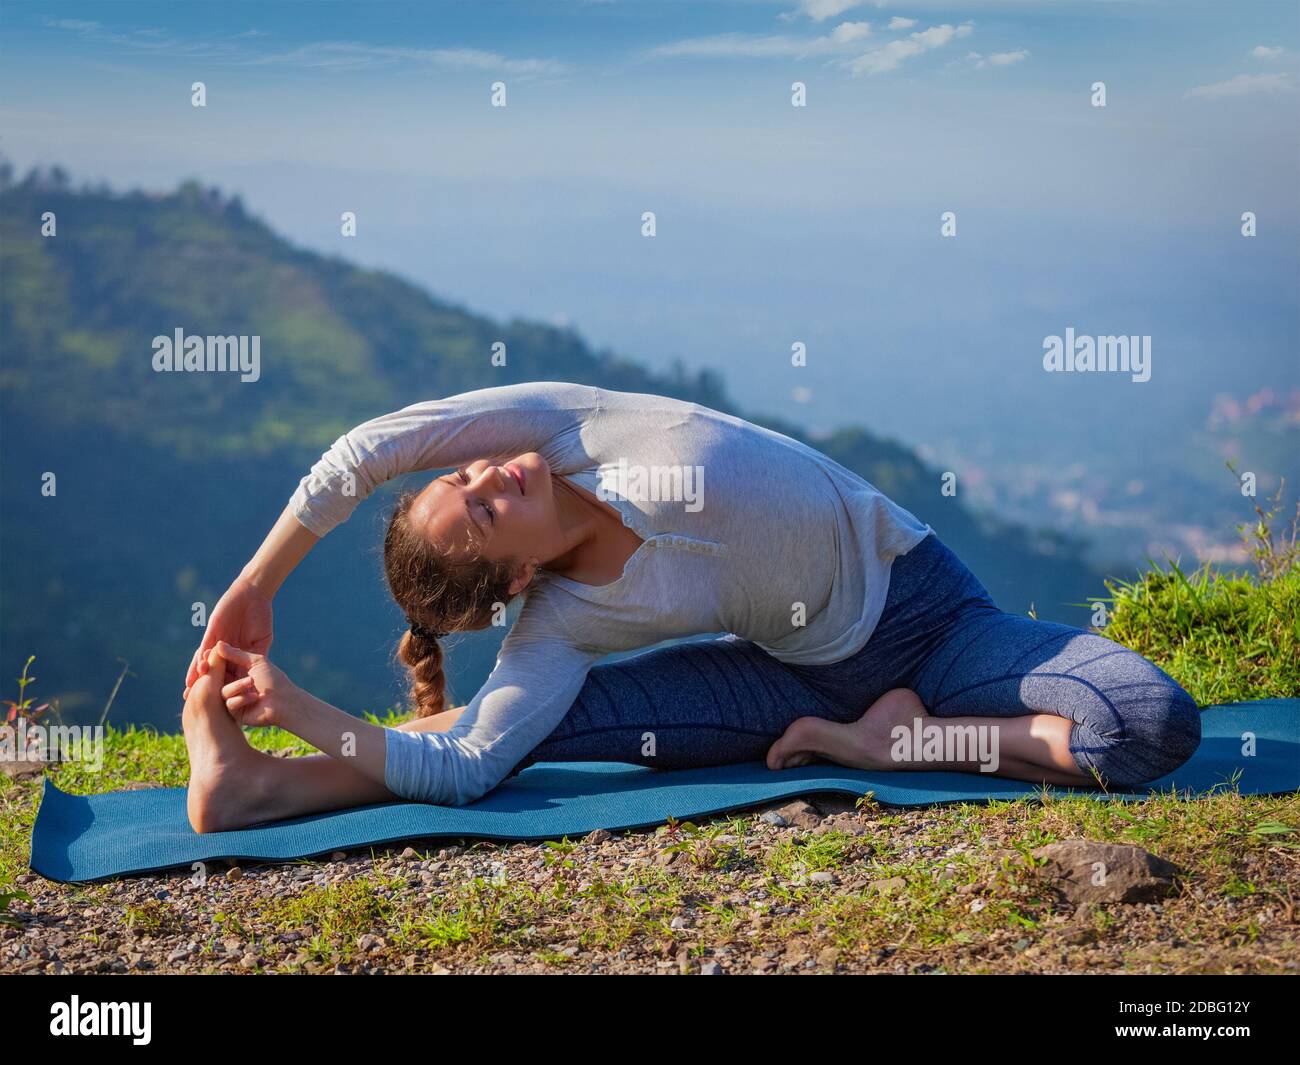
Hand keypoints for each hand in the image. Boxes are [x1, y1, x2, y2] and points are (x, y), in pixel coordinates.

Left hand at [184, 575, 272, 697]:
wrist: (253, 595)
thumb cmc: (260, 616)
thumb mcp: (262, 642)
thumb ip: (257, 657)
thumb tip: (258, 677)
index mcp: (235, 654)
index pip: (227, 675)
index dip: (223, 689)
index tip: (220, 706)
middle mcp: (223, 650)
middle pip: (211, 672)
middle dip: (204, 687)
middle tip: (196, 705)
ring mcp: (216, 642)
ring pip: (203, 663)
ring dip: (197, 678)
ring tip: (190, 693)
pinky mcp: (212, 633)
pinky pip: (203, 649)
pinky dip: (199, 661)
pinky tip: (195, 673)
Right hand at [212, 642, 297, 728]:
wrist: (284, 702)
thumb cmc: (273, 680)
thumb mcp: (256, 662)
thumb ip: (236, 654)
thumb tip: (218, 644)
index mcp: (239, 671)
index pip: (222, 665)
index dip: (215, 660)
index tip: (207, 653)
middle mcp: (235, 684)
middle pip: (217, 679)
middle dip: (216, 673)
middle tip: (208, 668)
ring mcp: (235, 698)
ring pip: (222, 691)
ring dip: (237, 686)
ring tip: (251, 683)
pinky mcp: (236, 712)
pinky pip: (229, 703)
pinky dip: (241, 699)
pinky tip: (254, 697)